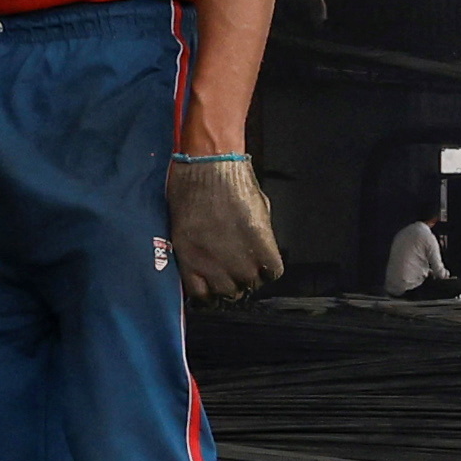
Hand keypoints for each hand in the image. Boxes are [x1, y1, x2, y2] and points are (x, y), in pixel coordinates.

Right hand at [168, 156, 280, 299]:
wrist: (205, 165)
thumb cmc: (233, 179)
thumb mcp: (260, 207)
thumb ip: (261, 234)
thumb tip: (256, 248)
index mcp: (262, 244)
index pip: (272, 275)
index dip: (263, 271)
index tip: (256, 266)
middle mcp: (240, 258)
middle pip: (248, 286)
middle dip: (243, 278)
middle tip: (233, 268)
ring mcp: (213, 261)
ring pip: (225, 293)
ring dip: (223, 286)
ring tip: (218, 275)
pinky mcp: (189, 260)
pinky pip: (200, 294)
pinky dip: (203, 294)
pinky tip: (204, 284)